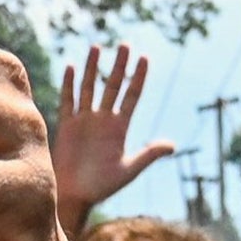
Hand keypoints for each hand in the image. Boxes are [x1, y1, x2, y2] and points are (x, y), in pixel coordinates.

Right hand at [52, 44, 173, 232]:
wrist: (75, 196)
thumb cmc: (102, 187)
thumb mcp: (129, 169)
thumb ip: (149, 154)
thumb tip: (173, 146)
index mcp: (120, 127)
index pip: (132, 96)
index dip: (138, 77)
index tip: (145, 58)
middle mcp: (103, 120)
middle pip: (112, 86)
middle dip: (118, 65)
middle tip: (125, 44)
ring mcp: (84, 121)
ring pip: (89, 88)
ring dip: (92, 69)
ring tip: (97, 47)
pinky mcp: (67, 126)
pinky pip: (68, 101)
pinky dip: (68, 85)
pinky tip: (70, 67)